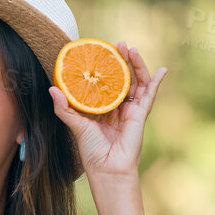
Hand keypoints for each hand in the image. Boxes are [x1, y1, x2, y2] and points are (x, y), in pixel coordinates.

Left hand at [49, 42, 166, 181]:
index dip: (106, 67)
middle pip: (124, 78)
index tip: (102, 51)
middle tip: (118, 44)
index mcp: (103, 109)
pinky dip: (157, 82)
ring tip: (131, 49)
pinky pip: (150, 95)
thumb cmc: (91, 151)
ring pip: (137, 82)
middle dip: (122, 60)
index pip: (106, 83)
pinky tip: (162, 70)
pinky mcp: (141, 115)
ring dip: (137, 65)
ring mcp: (131, 111)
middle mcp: (118, 108)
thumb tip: (52, 88)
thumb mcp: (76, 125)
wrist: (107, 169)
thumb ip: (64, 108)